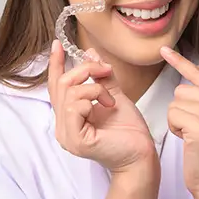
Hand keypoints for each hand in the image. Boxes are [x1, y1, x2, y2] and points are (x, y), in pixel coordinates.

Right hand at [48, 39, 157, 173]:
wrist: (142, 153)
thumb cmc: (129, 130)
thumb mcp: (113, 94)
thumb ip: (100, 76)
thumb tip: (90, 54)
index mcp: (69, 116)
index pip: (56, 86)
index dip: (55, 64)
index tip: (58, 44)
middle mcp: (63, 126)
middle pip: (61, 83)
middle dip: (85, 70)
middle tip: (106, 72)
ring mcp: (67, 134)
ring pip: (69, 92)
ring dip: (94, 88)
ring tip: (110, 99)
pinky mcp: (75, 140)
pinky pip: (74, 107)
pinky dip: (92, 99)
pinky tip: (106, 106)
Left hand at [160, 46, 198, 198]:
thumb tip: (196, 68)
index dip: (180, 62)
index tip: (164, 49)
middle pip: (182, 90)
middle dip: (182, 110)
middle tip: (197, 130)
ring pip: (175, 102)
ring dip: (178, 120)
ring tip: (194, 135)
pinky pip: (172, 115)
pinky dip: (176, 129)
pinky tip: (190, 141)